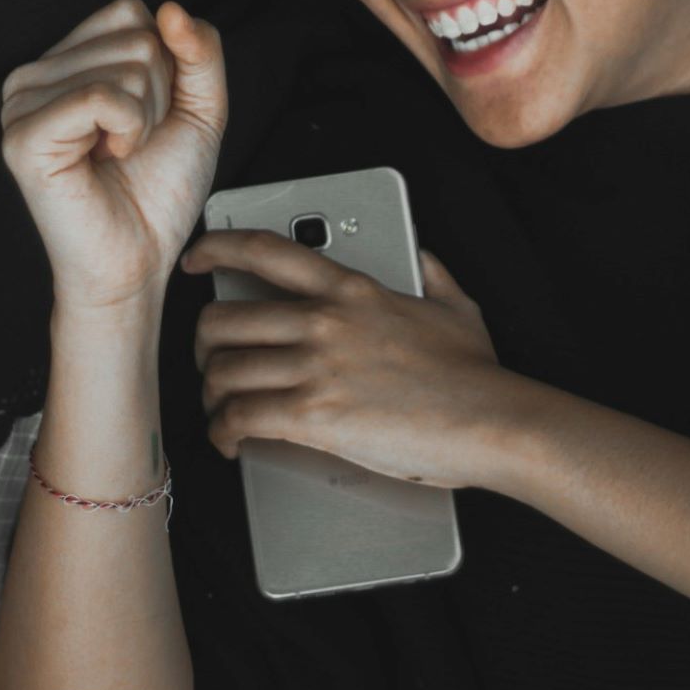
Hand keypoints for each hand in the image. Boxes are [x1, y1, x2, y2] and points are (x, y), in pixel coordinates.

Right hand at [0, 0, 228, 315]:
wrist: (137, 261)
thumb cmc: (158, 193)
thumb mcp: (199, 108)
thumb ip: (199, 52)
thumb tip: (172, 9)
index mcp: (65, 61)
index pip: (130, 11)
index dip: (164, 67)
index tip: (144, 117)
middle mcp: (34, 74)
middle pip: (135, 36)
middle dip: (158, 96)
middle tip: (130, 143)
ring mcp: (21, 102)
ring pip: (125, 65)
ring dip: (144, 119)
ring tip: (116, 154)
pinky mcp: (24, 135)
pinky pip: (102, 97)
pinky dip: (126, 130)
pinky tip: (105, 158)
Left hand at [185, 234, 508, 488]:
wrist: (494, 421)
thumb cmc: (476, 372)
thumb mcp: (453, 303)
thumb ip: (429, 270)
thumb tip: (420, 253)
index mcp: (350, 288)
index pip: (263, 250)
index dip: (216, 248)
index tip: (196, 259)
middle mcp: (323, 320)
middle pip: (222, 320)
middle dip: (203, 347)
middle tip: (210, 363)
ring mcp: (316, 367)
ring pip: (222, 371)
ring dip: (211, 396)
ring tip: (222, 410)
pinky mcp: (314, 416)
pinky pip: (238, 418)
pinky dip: (222, 433)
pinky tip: (231, 441)